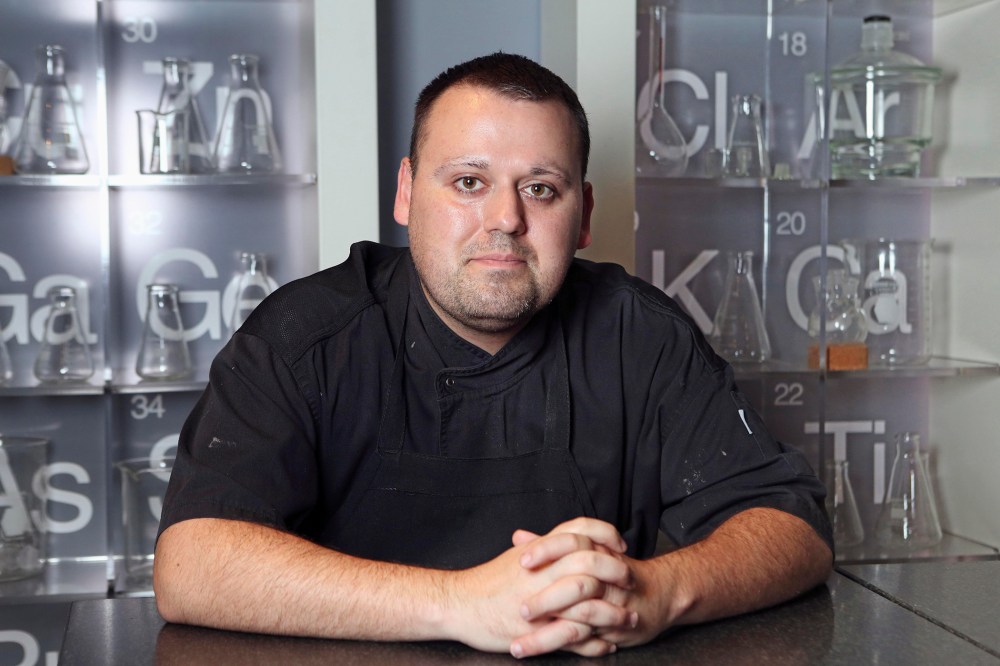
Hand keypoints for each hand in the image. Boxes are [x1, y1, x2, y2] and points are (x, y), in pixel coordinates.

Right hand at [446, 518, 634, 656]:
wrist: (458, 604)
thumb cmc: (488, 582)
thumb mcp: (517, 557)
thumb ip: (543, 547)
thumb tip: (566, 539)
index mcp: (539, 551)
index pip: (580, 531)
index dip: (606, 535)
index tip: (620, 546)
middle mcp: (542, 572)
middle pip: (591, 564)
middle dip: (617, 573)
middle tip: (631, 581)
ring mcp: (541, 603)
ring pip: (588, 605)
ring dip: (614, 613)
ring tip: (630, 618)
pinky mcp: (537, 631)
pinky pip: (575, 638)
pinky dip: (595, 643)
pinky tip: (607, 644)